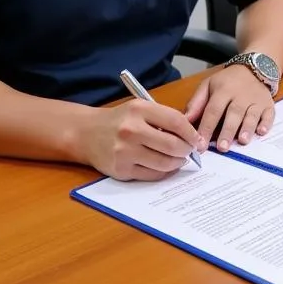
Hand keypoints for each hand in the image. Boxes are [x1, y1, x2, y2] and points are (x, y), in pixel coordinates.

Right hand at [76, 99, 203, 180]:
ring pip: (164, 163)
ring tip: (179, 159)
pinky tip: (165, 166)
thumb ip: (162, 118)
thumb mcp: (139, 108)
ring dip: (177, 163)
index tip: (196, 139)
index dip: (191, 132)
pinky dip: (163, 172)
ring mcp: (125, 151)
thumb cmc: (119, 120)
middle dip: (186, 150)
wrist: (86, 133)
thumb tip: (191, 137)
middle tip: (189, 151)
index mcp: (139, 109)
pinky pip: (151, 175)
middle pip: (172, 145)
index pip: (176, 121)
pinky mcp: (121, 169)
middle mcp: (131, 130)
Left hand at [185, 64, 273, 151]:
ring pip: (252, 115)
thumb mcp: (208, 85)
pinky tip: (262, 132)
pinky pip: (269, 114)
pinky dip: (266, 123)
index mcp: (223, 90)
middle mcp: (240, 95)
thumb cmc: (227, 81)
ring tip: (243, 141)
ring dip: (247, 128)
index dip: (206, 128)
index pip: (213, 110)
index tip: (200, 145)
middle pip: (234, 114)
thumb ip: (196, 103)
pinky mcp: (268, 104)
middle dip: (228, 131)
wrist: (253, 68)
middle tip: (222, 148)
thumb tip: (186, 121)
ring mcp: (256, 100)